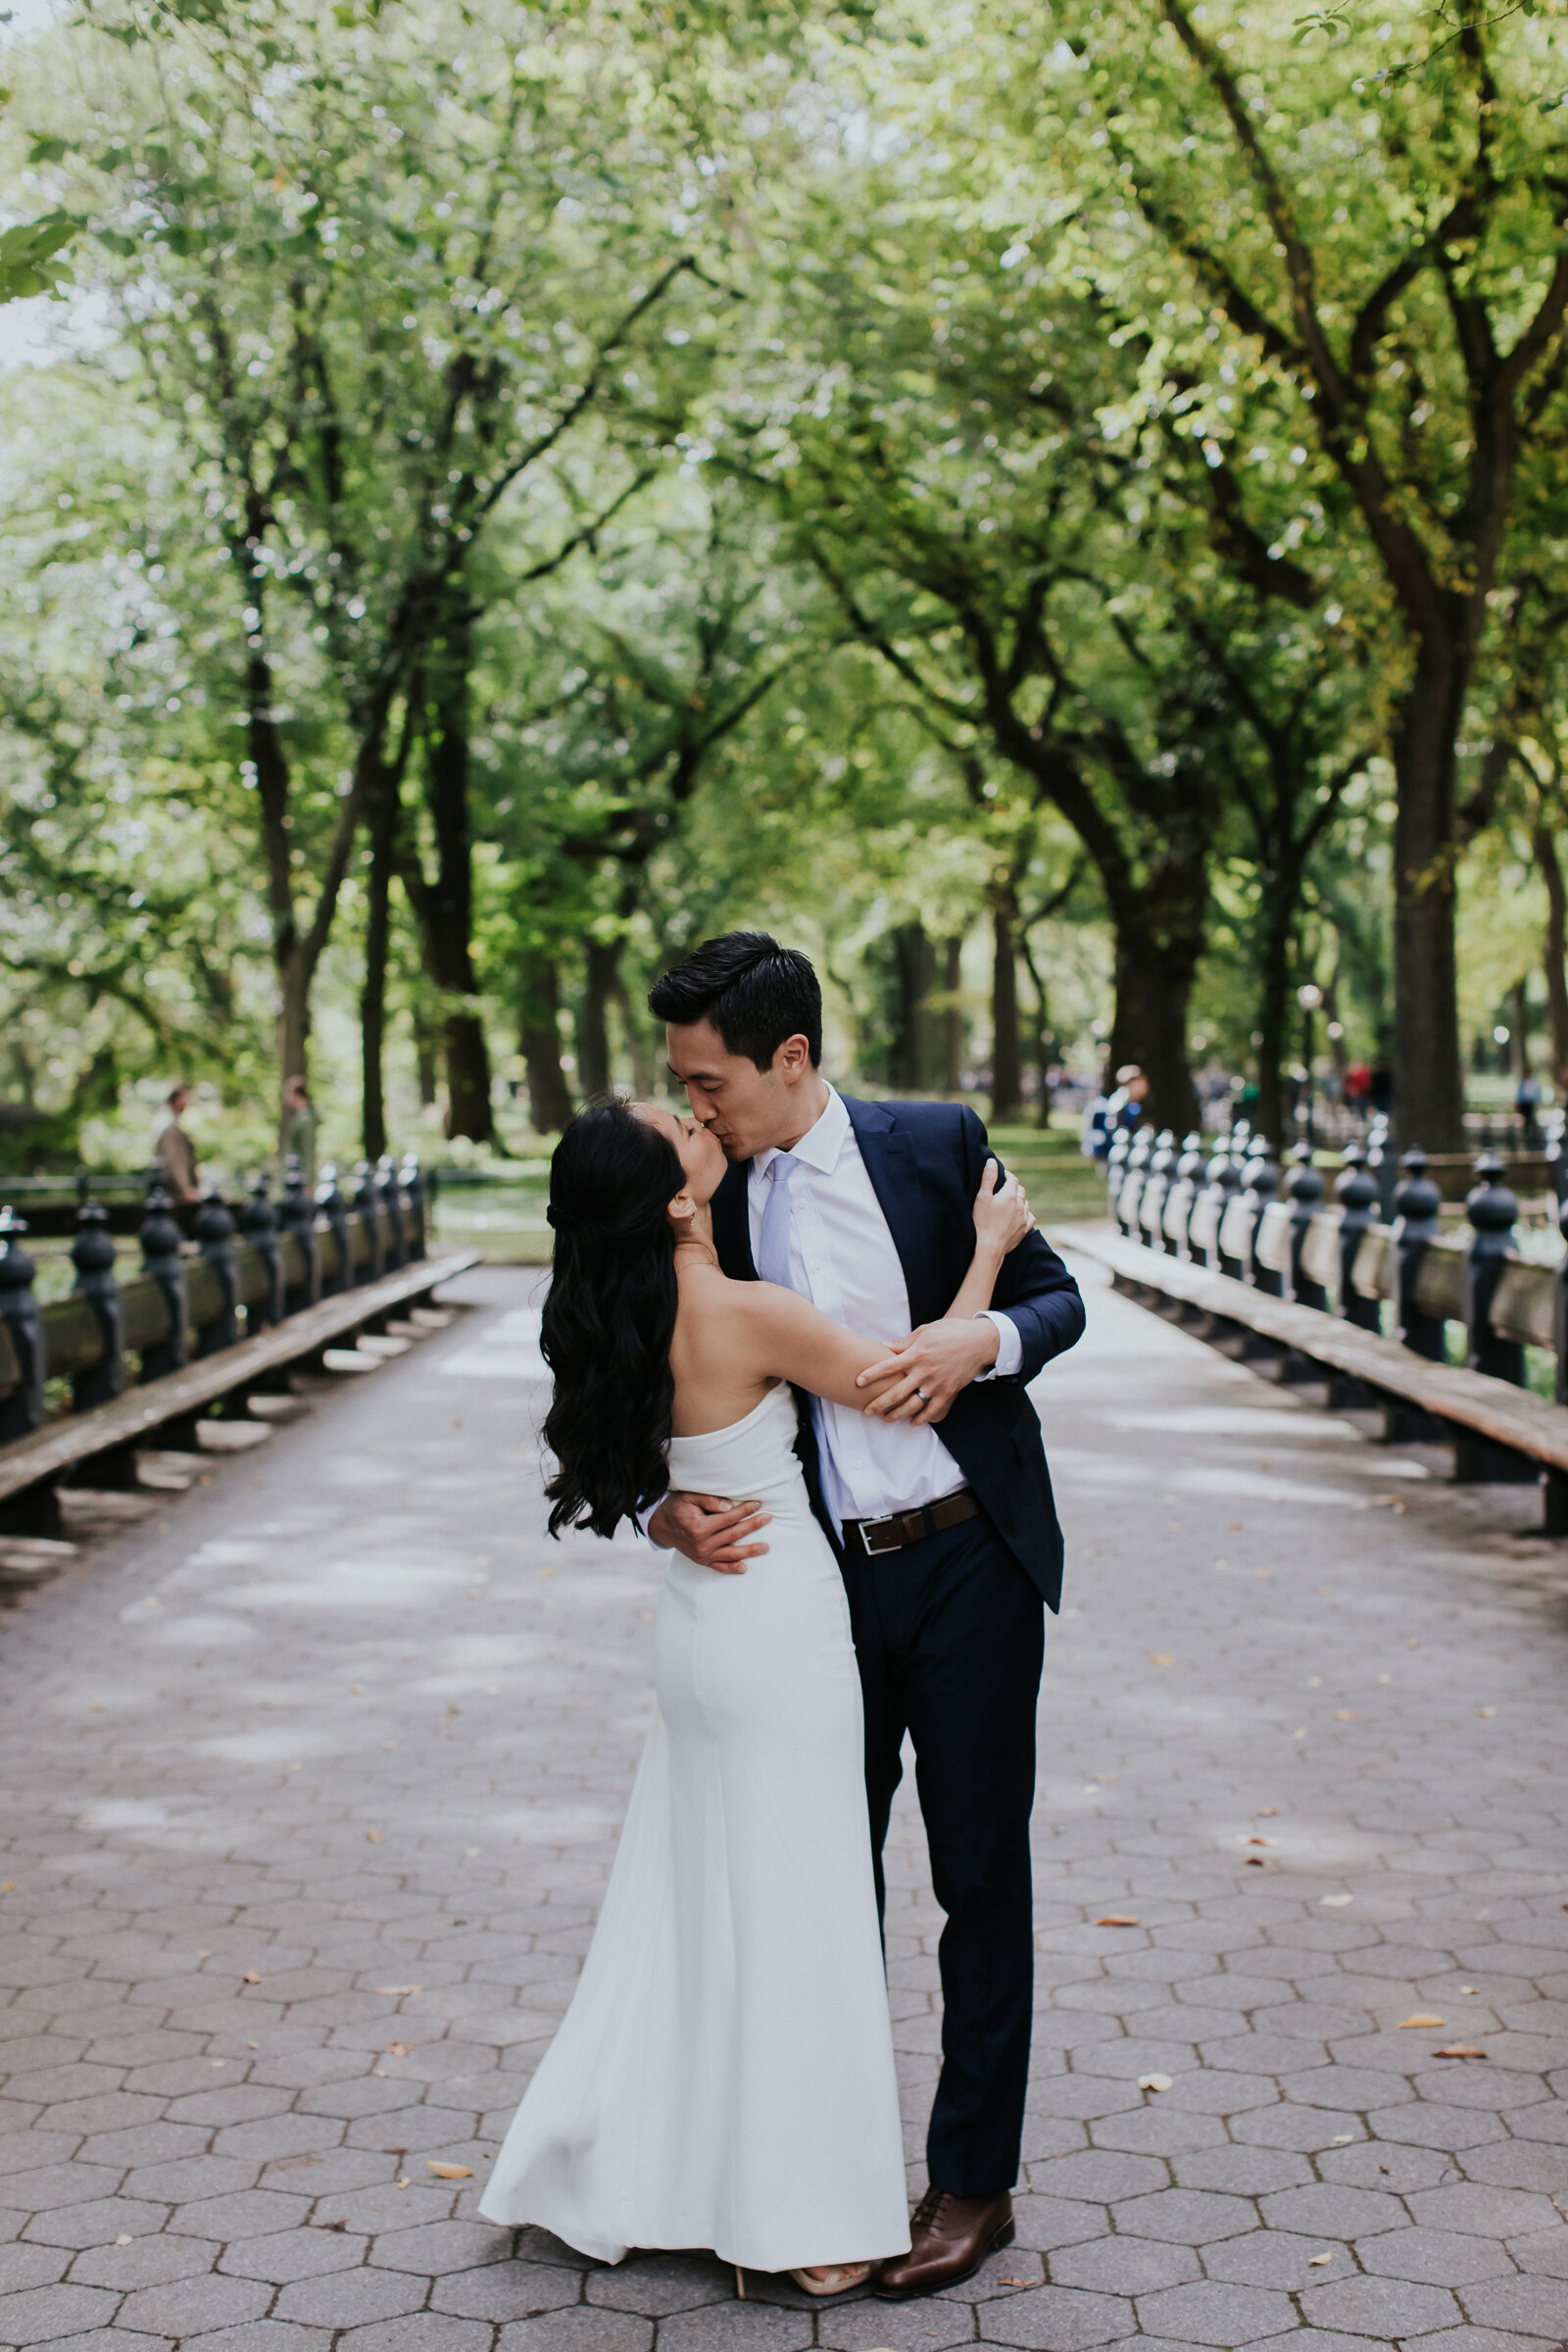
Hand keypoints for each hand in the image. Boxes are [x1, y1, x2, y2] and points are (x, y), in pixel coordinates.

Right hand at [647, 1489, 770, 1573]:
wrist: (661, 1525)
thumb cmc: (677, 1508)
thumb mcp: (689, 1497)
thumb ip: (709, 1500)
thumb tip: (729, 1507)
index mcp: (699, 1527)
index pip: (728, 1518)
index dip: (744, 1510)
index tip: (758, 1504)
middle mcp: (702, 1544)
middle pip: (733, 1534)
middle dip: (752, 1526)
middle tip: (768, 1518)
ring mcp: (702, 1555)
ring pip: (730, 1554)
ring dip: (749, 1550)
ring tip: (766, 1547)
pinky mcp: (702, 1561)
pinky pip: (719, 1567)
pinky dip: (732, 1569)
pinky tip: (744, 1568)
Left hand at [855, 1315, 999, 1425]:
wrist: (979, 1341)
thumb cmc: (950, 1332)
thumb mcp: (925, 1331)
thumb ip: (904, 1343)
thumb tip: (884, 1347)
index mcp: (917, 1354)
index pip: (889, 1366)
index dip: (872, 1374)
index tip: (858, 1381)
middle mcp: (925, 1370)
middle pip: (897, 1391)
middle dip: (880, 1403)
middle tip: (867, 1411)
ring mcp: (937, 1383)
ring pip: (913, 1404)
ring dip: (897, 1414)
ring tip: (885, 1419)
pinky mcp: (949, 1391)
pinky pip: (933, 1409)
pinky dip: (921, 1418)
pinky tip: (911, 1422)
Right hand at [971, 1156, 1034, 1256]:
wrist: (989, 1247)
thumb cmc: (982, 1222)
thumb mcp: (982, 1197)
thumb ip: (988, 1178)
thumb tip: (992, 1161)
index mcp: (1009, 1195)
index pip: (1013, 1179)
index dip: (1008, 1175)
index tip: (1002, 1175)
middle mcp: (1020, 1205)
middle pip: (1020, 1190)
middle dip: (1013, 1187)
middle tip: (1004, 1189)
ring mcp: (1024, 1217)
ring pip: (1025, 1203)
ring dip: (1019, 1200)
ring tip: (1010, 1202)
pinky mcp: (1025, 1229)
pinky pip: (1030, 1217)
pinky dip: (1026, 1213)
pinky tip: (1020, 1215)